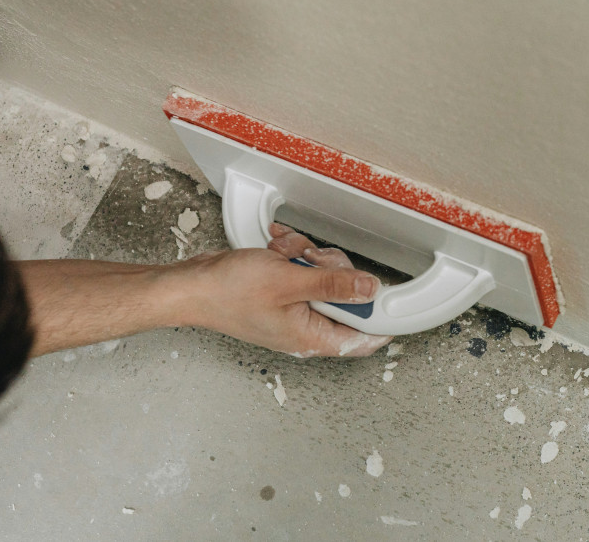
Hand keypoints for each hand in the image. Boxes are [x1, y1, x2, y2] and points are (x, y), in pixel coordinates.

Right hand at [171, 223, 391, 356]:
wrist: (192, 285)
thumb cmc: (229, 292)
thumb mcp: (288, 282)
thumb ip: (333, 286)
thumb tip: (370, 290)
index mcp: (313, 337)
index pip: (366, 338)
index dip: (384, 317)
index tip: (397, 296)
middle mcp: (307, 326)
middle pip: (349, 297)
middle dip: (332, 270)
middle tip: (312, 263)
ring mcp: (296, 307)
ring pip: (327, 275)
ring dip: (307, 257)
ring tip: (284, 258)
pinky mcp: (286, 290)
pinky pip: (305, 267)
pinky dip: (292, 254)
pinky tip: (275, 251)